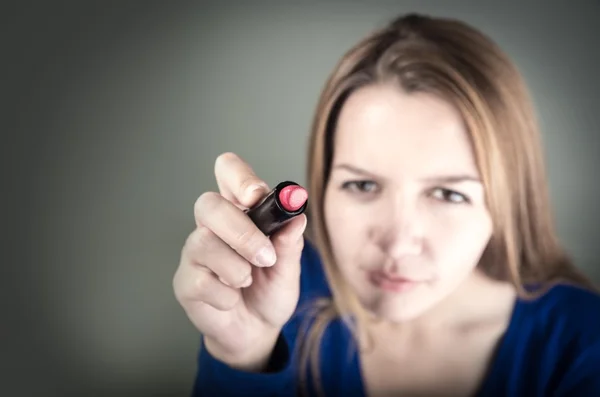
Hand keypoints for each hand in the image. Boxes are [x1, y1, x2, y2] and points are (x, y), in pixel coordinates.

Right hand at [173, 152, 306, 369]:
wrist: (257, 332)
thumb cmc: (269, 291)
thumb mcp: (289, 268)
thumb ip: (290, 244)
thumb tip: (297, 217)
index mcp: (241, 211)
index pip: (228, 171)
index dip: (239, 177)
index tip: (257, 196)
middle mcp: (213, 226)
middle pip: (207, 204)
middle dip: (241, 230)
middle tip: (266, 255)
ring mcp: (195, 253)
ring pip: (204, 242)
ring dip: (237, 267)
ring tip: (249, 281)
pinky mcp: (186, 282)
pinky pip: (201, 281)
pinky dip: (226, 294)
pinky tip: (231, 299)